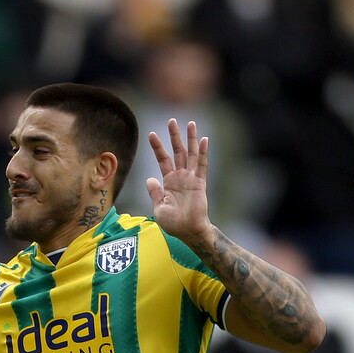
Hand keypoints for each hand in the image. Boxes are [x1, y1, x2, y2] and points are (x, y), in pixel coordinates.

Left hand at [146, 118, 211, 245]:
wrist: (188, 232)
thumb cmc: (174, 224)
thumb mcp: (158, 207)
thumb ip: (154, 193)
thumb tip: (149, 179)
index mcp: (169, 182)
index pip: (163, 160)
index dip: (157, 147)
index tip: (150, 134)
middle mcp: (181, 177)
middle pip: (177, 151)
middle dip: (174, 136)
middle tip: (171, 120)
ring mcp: (191, 178)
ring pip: (191, 154)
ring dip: (190, 138)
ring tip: (190, 122)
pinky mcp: (200, 183)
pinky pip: (202, 165)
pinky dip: (203, 152)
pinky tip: (204, 140)